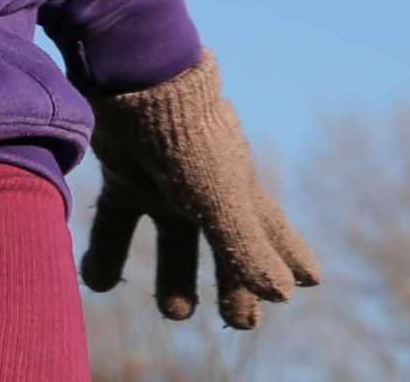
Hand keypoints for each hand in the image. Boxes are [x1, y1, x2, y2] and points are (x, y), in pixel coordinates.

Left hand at [80, 51, 319, 327]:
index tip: (311, 283)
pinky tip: (98, 283)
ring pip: (173, 240)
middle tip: (240, 323)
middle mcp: (203, 188)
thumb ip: (248, 250)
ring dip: (173, 278)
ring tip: (176, 312)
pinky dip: (107, 255)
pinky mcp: (124, 175)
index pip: (271, 233)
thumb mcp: (223, 202)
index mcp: (236, 189)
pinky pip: (116, 222)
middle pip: (222, 246)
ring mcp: (163, 183)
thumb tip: (284, 295)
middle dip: (233, 284)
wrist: (139, 85)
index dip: (290, 257)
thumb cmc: (192, 144)